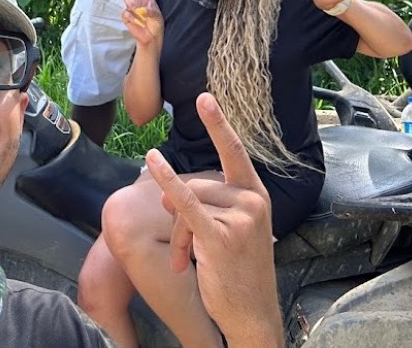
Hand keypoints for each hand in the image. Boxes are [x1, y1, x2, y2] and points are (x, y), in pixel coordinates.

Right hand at [111, 0, 161, 53]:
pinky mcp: (126, 16)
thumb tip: (139, 8)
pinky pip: (126, 12)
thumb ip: (149, 9)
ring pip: (128, 0)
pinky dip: (133, 17)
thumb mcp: (157, 15)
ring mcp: (130, 7)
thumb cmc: (155, 25)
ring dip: (135, 7)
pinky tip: (137, 22)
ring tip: (143, 17)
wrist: (150, 38)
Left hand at [145, 94, 282, 346]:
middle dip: (179, 215)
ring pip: (188, 203)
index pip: (235, 152)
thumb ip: (208, 203)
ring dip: (177, 236)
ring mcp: (240, 219)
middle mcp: (252, 201)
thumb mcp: (232, 229)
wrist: (251, 314)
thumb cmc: (239, 272)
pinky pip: (187, 205)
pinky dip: (168, 183)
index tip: (204, 97)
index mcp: (257, 195)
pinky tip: (154, 163)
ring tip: (183, 261)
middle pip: (199, 185)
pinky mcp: (221, 237)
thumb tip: (169, 189)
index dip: (218, 124)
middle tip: (181, 250)